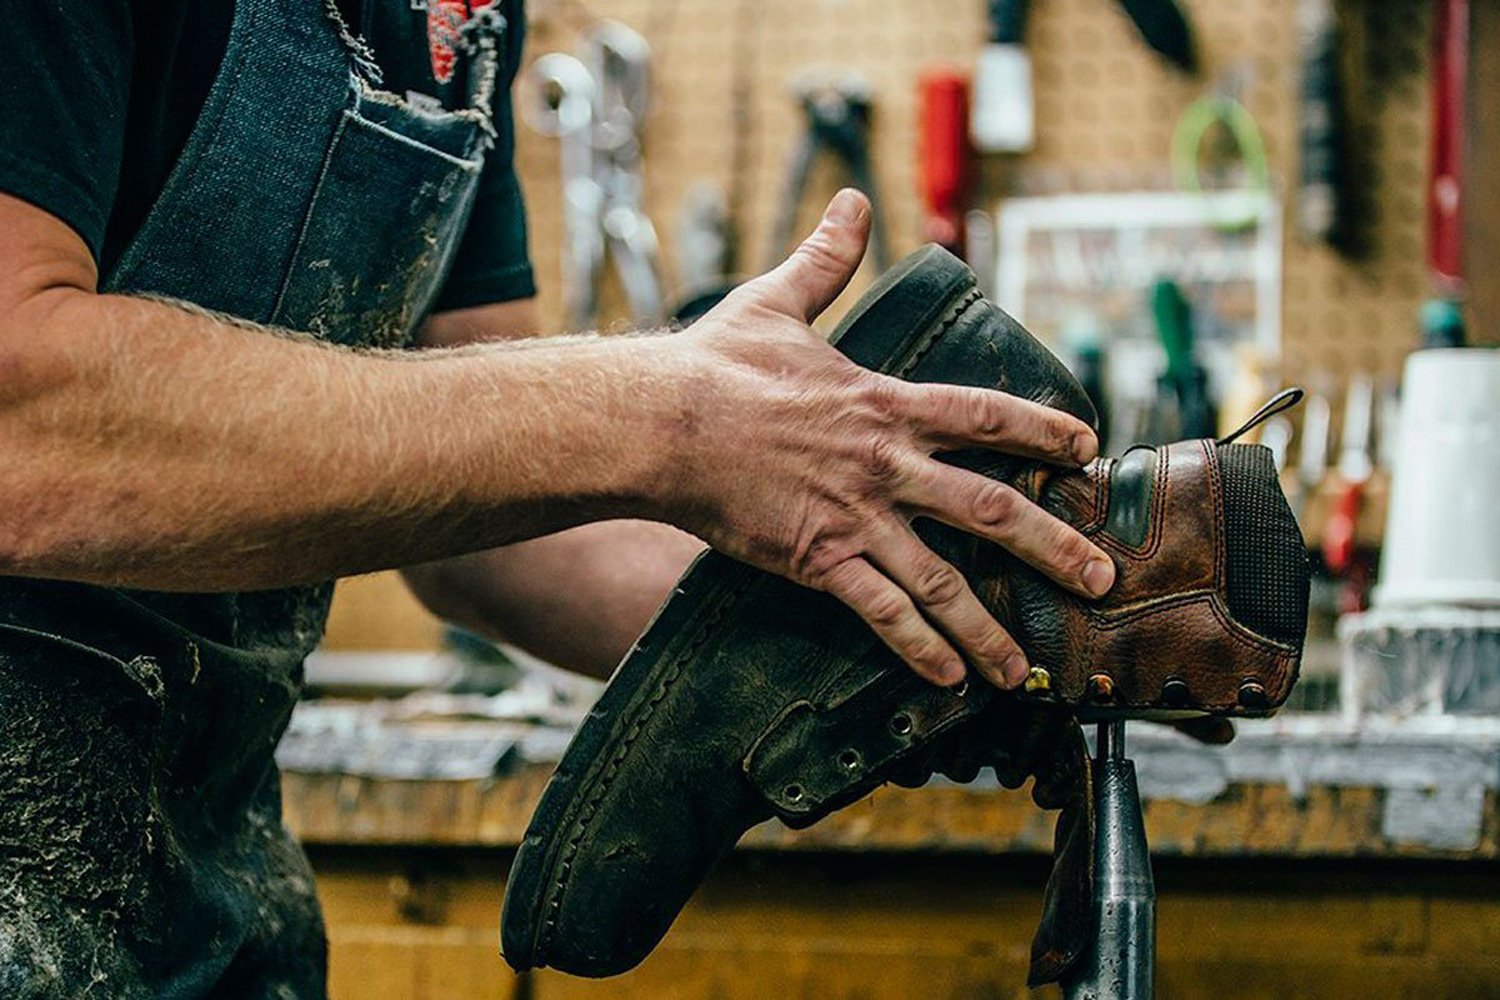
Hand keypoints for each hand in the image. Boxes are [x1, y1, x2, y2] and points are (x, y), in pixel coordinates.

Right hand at [661, 190, 1115, 689]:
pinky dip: (918, 647)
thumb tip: (850, 201)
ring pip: (943, 578)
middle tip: (1100, 576)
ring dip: (991, 624)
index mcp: (884, 402)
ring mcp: (856, 515)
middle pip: (990, 506)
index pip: (986, 414)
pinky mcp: (818, 558)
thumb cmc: (714, 363)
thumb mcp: (778, 300)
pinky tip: (949, 680)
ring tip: (1030, 664)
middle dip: (1052, 543)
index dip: (1043, 430)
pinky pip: (880, 611)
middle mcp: (886, 462)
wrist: (658, 423)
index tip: (1087, 448)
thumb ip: (827, 258)